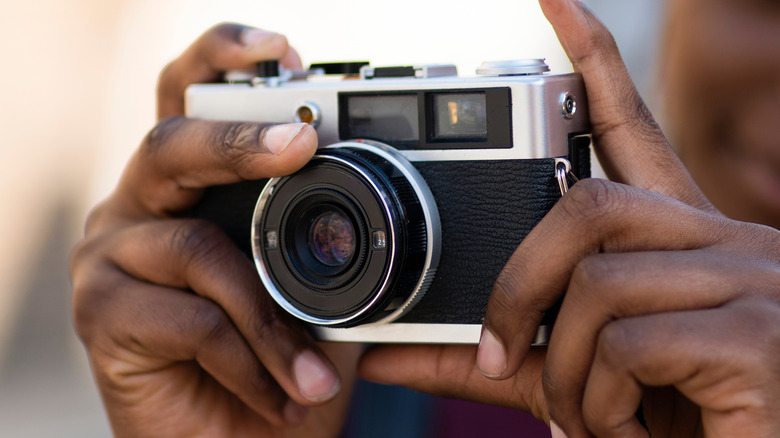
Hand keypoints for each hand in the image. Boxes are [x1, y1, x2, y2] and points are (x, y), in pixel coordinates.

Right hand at [71, 24, 360, 436]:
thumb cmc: (278, 364)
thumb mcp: (316, 292)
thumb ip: (325, 239)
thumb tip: (377, 190)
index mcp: (192, 189)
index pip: (191, 100)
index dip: (224, 62)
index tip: (280, 50)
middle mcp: (142, 208)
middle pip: (171, 143)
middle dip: (239, 141)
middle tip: (301, 144)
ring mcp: (111, 256)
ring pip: (197, 248)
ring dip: (271, 318)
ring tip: (314, 373)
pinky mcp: (99, 313)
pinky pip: (189, 318)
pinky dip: (248, 358)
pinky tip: (277, 394)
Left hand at [359, 1, 779, 436]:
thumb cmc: (679, 421)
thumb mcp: (574, 379)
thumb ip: (489, 361)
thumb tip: (385, 353)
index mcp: (683, 244)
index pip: (634, 129)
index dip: (596, 63)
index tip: (557, 5)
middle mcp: (727, 242)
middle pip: (586, 206)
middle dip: (521, 285)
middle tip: (503, 355)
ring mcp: (753, 281)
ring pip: (596, 284)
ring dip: (564, 373)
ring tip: (593, 422)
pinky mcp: (759, 334)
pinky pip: (626, 342)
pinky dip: (600, 404)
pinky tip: (632, 433)